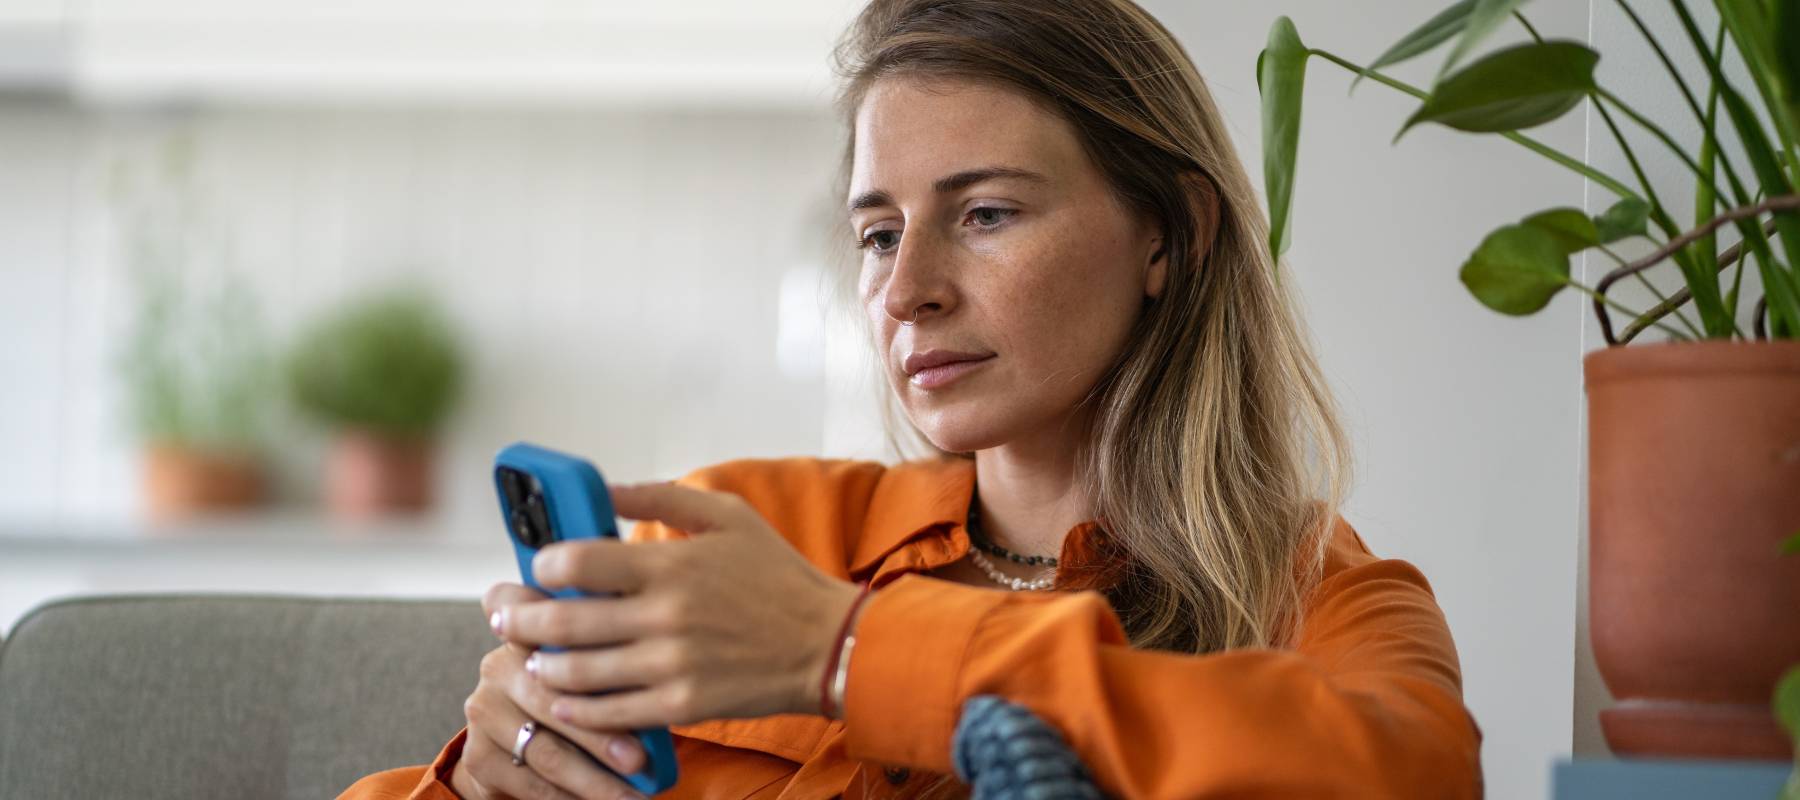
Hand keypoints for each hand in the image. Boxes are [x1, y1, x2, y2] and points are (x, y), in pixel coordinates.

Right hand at [450, 583, 651, 799]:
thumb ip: (606, 664)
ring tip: (630, 796)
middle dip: (598, 733)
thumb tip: (655, 693)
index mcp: (527, 630)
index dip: (554, 618)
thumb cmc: (576, 700)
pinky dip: (569, 799)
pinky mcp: (478, 753)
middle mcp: (498, 664)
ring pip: (544, 749)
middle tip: (639, 760)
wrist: (519, 750)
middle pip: (550, 697)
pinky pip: (531, 782)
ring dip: (592, 779)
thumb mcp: (589, 672)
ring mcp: (483, 709)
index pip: (533, 611)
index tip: (600, 639)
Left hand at [491, 481, 865, 728]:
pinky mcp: (681, 705)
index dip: (544, 563)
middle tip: (505, 615)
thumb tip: (603, 487)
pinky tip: (564, 698)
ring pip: (577, 672)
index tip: (539, 565)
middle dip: (520, 617)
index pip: (577, 561)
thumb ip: (661, 496)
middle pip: (563, 620)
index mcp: (671, 563)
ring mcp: (671, 665)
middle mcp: (664, 615)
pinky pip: (610, 713)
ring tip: (534, 657)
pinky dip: (577, 708)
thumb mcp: (727, 516)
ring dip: (543, 664)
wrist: (828, 644)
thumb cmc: (778, 576)